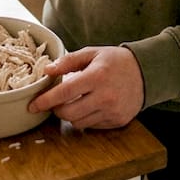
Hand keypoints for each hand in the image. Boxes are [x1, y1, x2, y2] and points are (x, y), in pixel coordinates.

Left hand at [28, 46, 143, 128]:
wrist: (146, 72)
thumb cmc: (116, 61)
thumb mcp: (92, 53)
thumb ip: (68, 61)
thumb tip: (47, 70)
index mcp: (97, 76)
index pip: (64, 92)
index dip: (45, 100)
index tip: (33, 105)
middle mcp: (105, 96)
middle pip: (68, 113)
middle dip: (56, 109)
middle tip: (55, 102)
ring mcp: (112, 111)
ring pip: (79, 123)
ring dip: (70, 115)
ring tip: (74, 102)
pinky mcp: (118, 121)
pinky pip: (92, 126)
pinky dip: (85, 118)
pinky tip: (90, 106)